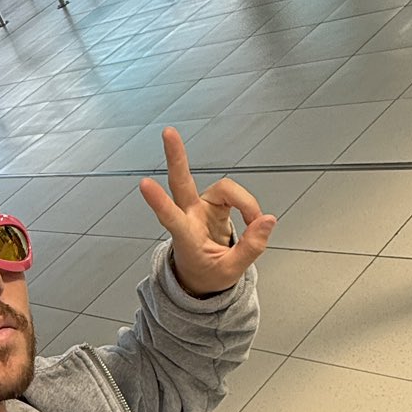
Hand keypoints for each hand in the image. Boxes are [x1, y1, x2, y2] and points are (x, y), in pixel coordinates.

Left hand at [139, 128, 276, 295]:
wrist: (199, 279)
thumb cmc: (207, 275)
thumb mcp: (230, 272)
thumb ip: (251, 248)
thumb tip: (267, 220)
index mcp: (185, 237)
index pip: (170, 217)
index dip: (158, 202)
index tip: (144, 184)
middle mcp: (190, 216)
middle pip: (181, 182)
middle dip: (176, 156)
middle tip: (168, 132)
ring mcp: (201, 207)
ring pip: (225, 188)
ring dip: (245, 203)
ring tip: (256, 225)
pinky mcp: (214, 204)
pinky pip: (234, 194)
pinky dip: (248, 206)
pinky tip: (253, 220)